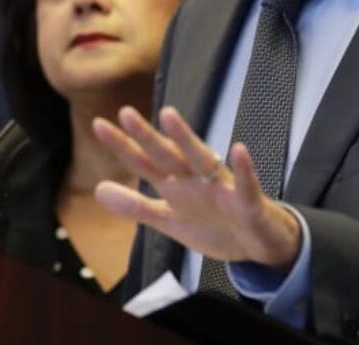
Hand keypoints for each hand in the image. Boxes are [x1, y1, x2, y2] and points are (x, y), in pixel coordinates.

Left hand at [92, 105, 301, 269]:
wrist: (259, 246)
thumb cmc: (216, 225)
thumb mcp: (169, 220)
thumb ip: (136, 206)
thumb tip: (98, 189)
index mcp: (177, 185)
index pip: (145, 163)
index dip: (123, 147)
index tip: (99, 124)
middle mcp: (197, 180)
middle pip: (169, 156)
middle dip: (148, 137)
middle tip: (125, 113)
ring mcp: (223, 189)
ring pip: (203, 161)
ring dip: (187, 140)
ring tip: (169, 117)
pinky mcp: (248, 203)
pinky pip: (246, 185)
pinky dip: (244, 170)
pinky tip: (239, 151)